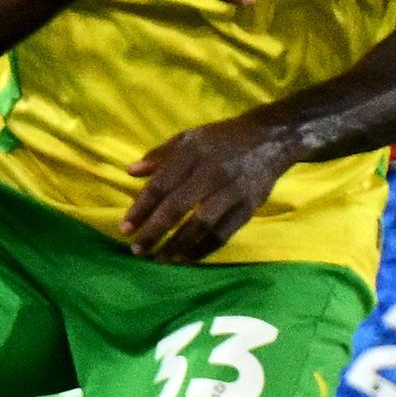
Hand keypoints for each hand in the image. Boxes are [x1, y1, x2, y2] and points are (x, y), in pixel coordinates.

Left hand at [122, 118, 298, 262]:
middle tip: (137, 249)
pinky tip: (186, 258)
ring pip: (200, 224)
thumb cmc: (222, 140)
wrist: (270, 139)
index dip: (141, 208)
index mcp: (192, 153)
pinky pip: (222, 234)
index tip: (125, 228)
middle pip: (177, 206)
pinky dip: (203, 249)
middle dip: (154, 230)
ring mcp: (231, 191)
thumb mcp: (189, 138)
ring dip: (177, 245)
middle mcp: (210, 172)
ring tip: (160, 258)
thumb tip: (130, 171)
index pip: (161, 184)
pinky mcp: (247, 207)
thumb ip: (160, 155)